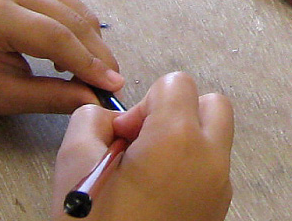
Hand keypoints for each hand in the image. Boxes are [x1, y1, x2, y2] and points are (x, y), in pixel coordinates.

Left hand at [0, 0, 123, 115]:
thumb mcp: (0, 96)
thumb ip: (50, 97)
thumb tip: (93, 100)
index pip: (57, 37)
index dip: (89, 64)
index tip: (112, 88)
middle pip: (72, 20)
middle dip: (97, 54)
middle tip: (112, 86)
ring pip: (75, 9)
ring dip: (91, 42)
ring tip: (93, 76)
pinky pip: (66, 4)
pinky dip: (79, 29)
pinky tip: (72, 57)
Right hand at [53, 72, 233, 220]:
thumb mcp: (73, 164)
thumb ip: (89, 121)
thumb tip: (106, 118)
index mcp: (177, 141)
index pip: (177, 83)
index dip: (144, 104)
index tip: (124, 135)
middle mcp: (209, 161)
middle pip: (211, 104)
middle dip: (176, 114)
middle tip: (141, 144)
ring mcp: (219, 189)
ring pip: (212, 140)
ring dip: (182, 143)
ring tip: (143, 175)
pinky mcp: (218, 211)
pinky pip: (210, 172)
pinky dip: (187, 171)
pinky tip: (153, 196)